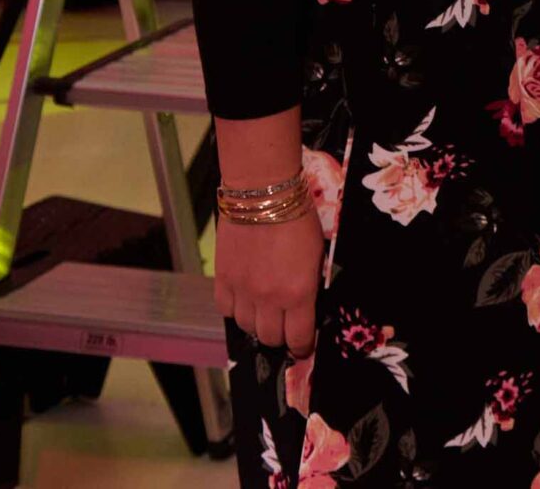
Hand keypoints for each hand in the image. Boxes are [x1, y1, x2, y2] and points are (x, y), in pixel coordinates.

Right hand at [214, 211, 324, 356]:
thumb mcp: (317, 254)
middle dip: (281, 336)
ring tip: (266, 311)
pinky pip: (225, 309)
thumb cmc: (298, 217)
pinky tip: (245, 299)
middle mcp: (268, 298)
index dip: (302, 346)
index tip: (304, 345)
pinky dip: (235, 309)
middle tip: (286, 326)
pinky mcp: (222, 278)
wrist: (263, 193)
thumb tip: (308, 305)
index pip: (298, 337)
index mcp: (298, 293)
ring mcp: (242, 290)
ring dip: (257, 323)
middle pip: (270, 337)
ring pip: (246, 327)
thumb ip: (310, 284)